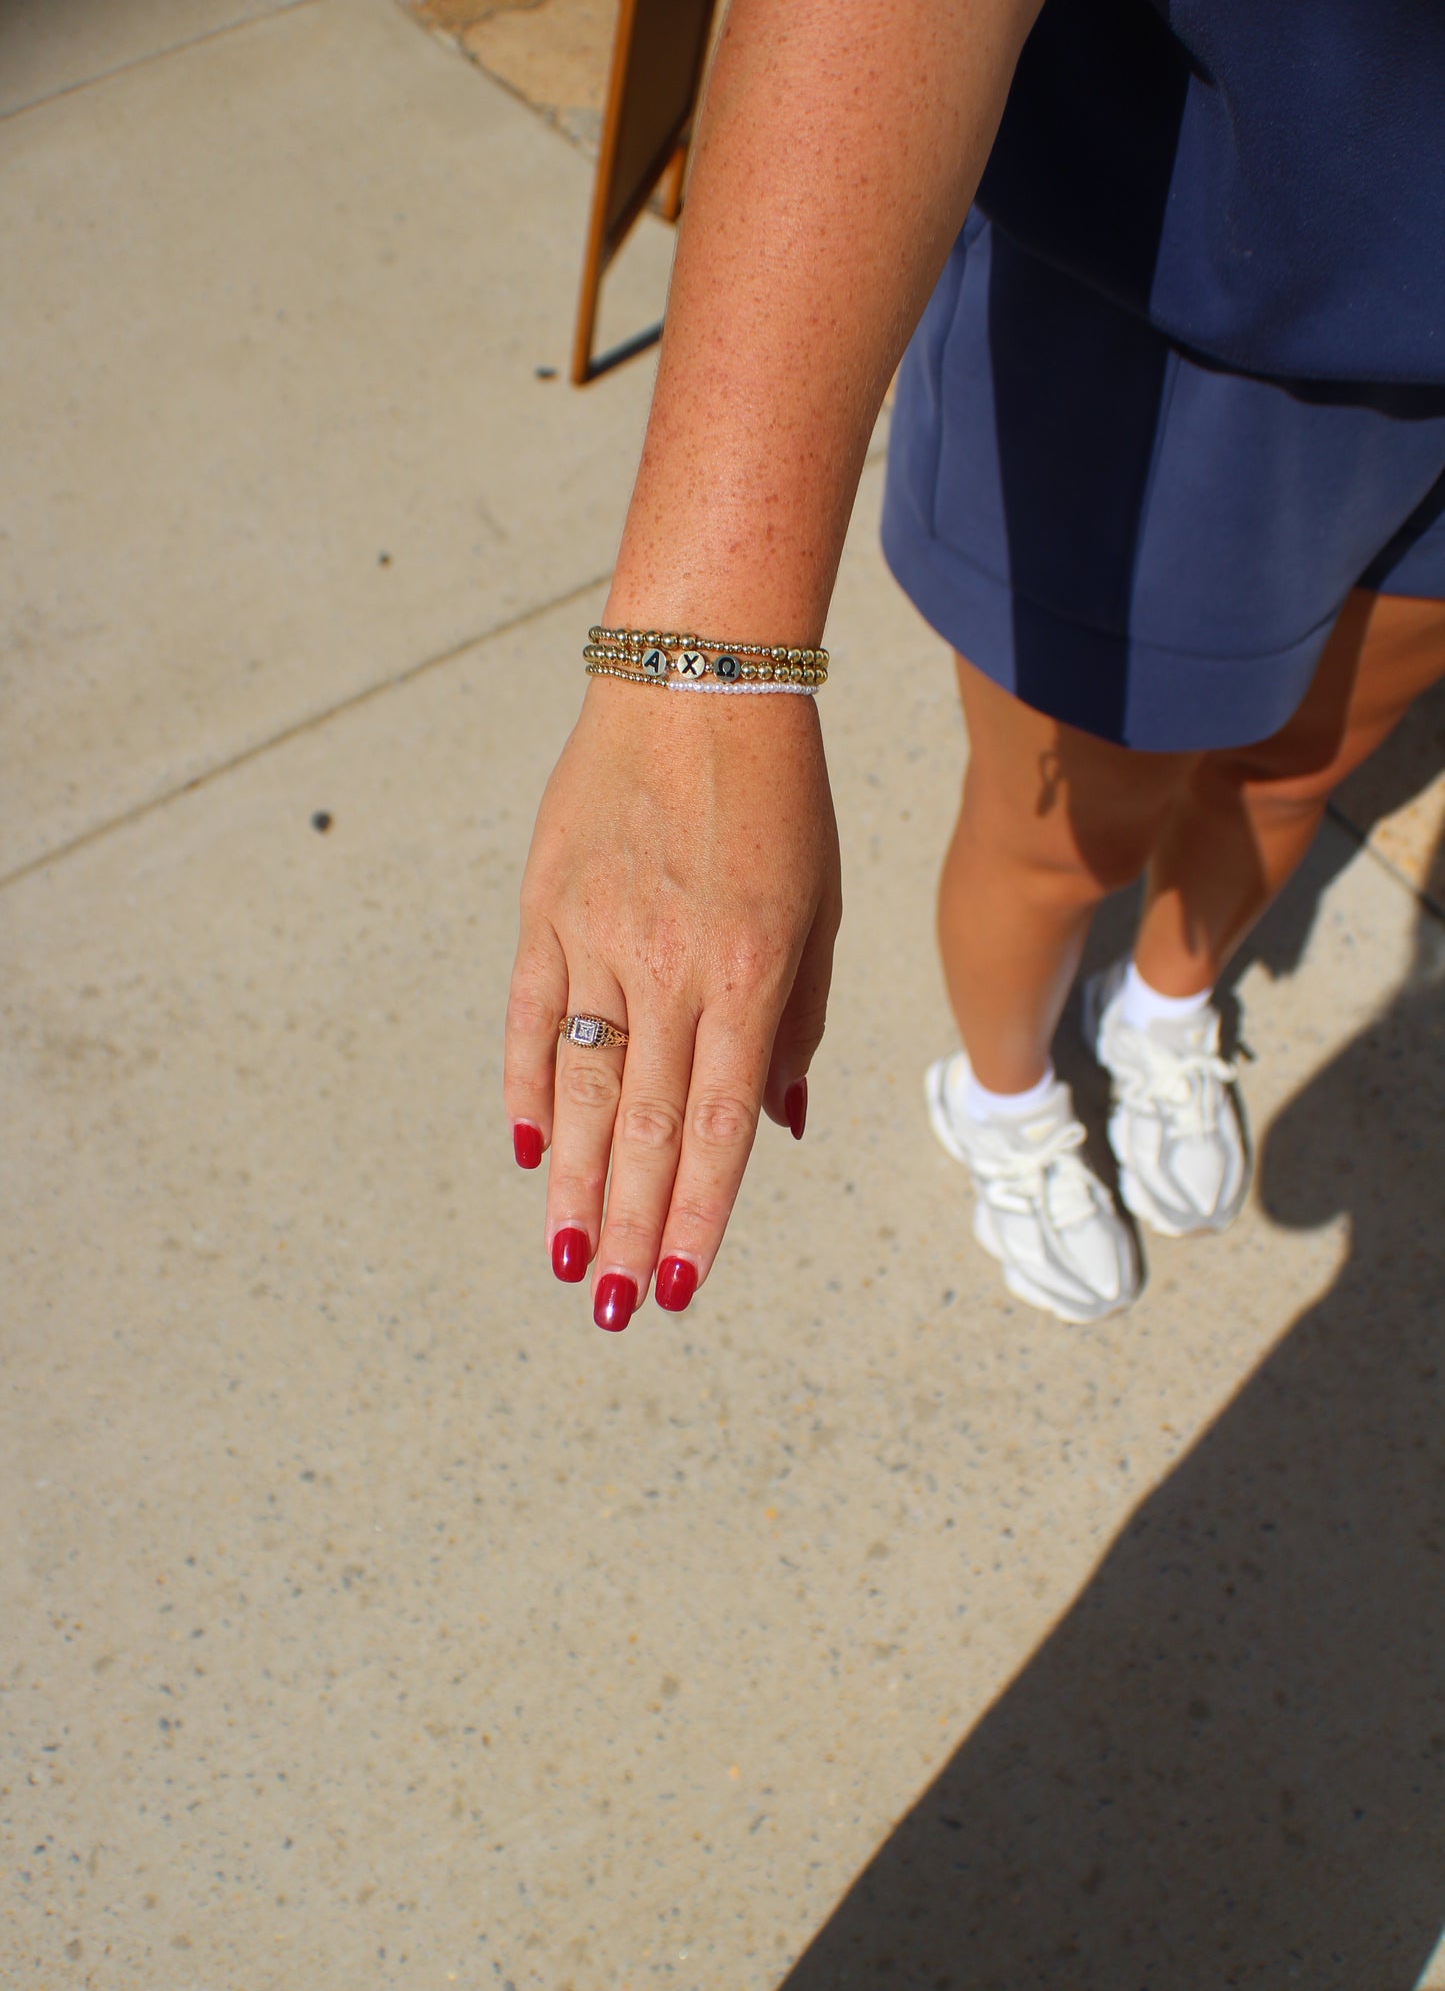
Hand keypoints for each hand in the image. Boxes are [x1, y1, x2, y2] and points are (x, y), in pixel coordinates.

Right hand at [505, 676, 841, 1326]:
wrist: (697, 680)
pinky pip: (529, 1017)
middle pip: (643, 1128)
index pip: (719, 1126)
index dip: (700, 1216)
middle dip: (631, 1230)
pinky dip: (527, 1088)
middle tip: (615, 1310)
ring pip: (580, 1088)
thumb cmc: (781, 800)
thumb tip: (780, 1126)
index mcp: (751, 972)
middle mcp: (670, 966)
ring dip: (573, 1185)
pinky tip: (528, 1154)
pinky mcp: (544, 907)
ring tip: (566, 1261)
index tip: (681, 1286)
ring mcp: (596, 937)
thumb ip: (799, 1021)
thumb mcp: (820, 909)